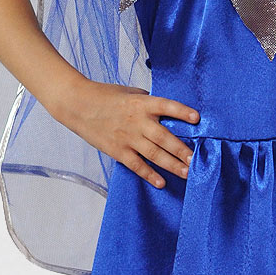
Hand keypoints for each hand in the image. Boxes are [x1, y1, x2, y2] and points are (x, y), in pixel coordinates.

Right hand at [54, 79, 198, 188]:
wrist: (78, 105)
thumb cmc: (105, 96)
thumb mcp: (130, 92)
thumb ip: (149, 101)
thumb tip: (167, 112)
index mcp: (142, 103)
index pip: (166, 106)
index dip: (182, 112)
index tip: (197, 119)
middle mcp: (137, 121)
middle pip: (164, 138)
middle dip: (182, 150)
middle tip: (197, 160)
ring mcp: (128, 137)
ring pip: (154, 154)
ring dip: (172, 165)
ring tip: (188, 173)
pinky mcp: (118, 150)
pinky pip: (136, 165)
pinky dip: (149, 175)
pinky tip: (161, 182)